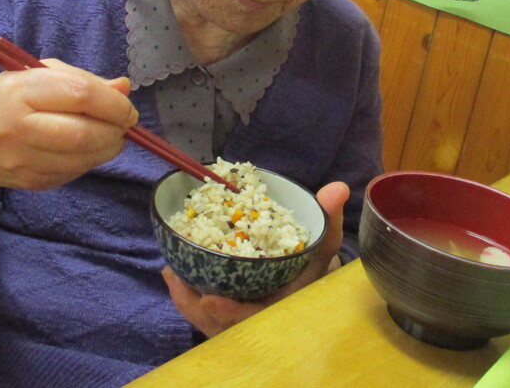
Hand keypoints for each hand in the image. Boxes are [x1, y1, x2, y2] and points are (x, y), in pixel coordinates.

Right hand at [0, 59, 138, 217]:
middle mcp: (17, 127)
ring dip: (109, 147)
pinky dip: (91, 160)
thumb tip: (123, 88)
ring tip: (113, 135)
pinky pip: (74, 172)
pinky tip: (90, 148)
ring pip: (83, 158)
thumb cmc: (10, 100)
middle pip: (83, 132)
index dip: (113, 103)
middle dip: (115, 129)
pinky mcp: (31, 182)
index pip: (79, 95)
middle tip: (126, 123)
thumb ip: (82, 80)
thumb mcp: (39, 75)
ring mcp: (23, 159)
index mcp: (20, 91)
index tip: (127, 106)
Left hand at [162, 181, 349, 336]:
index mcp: (279, 309)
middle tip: (177, 278)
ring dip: (186, 297)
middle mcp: (255, 319)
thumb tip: (338, 186)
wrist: (302, 284)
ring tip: (171, 271)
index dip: (231, 313)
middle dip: (196, 304)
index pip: (253, 318)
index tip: (212, 300)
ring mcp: (236, 318)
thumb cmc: (308, 266)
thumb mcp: (321, 245)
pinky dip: (185, 293)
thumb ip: (328, 219)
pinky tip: (173, 270)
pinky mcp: (222, 313)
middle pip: (219, 322)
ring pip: (204, 317)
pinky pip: (199, 310)